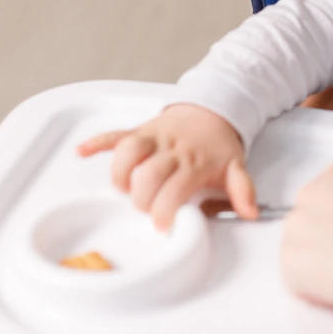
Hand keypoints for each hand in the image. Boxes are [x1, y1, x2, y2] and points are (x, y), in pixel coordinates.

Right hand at [77, 104, 255, 229]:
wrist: (214, 108)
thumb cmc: (219, 144)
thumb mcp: (236, 167)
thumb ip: (243, 191)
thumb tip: (250, 212)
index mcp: (194, 162)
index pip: (175, 188)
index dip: (164, 210)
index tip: (162, 225)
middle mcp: (172, 148)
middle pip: (148, 173)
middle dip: (141, 198)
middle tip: (145, 209)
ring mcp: (153, 137)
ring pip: (129, 150)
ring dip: (120, 173)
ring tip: (123, 189)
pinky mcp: (139, 130)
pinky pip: (115, 133)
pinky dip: (97, 141)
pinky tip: (82, 152)